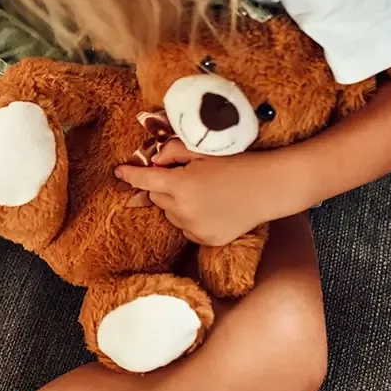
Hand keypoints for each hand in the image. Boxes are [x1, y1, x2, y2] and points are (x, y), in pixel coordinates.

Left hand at [115, 141, 307, 245]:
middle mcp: (183, 211)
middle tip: (186, 176)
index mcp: (180, 186)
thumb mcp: (202, 150)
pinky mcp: (208, 240)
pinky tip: (212, 207)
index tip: (118, 172)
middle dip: (164, 187)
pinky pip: (187, 228)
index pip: (144, 181)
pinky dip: (191, 218)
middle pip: (157, 198)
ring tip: (204, 192)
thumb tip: (154, 161)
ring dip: (177, 203)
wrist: (272, 187)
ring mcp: (196, 229)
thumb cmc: (238, 163)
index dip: (129, 175)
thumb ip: (172, 152)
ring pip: (171, 214)